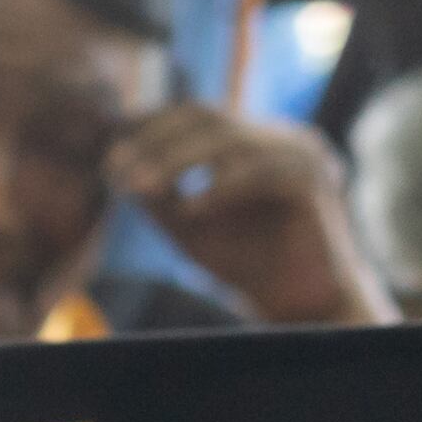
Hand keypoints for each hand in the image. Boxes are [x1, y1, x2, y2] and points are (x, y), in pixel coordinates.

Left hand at [107, 105, 389, 325]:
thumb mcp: (189, 227)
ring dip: (176, 161)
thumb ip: (160, 197)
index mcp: (254, 142)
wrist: (299, 306)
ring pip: (228, 140)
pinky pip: (258, 174)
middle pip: (208, 117)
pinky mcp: (312, 183)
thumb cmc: (246, 265)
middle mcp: (279, 139)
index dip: (150, 125)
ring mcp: (300, 156)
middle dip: (155, 140)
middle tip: (116, 167)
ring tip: (138, 186)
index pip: (196, 115)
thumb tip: (118, 166)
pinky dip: (218, 189)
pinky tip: (188, 210)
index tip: (109, 151)